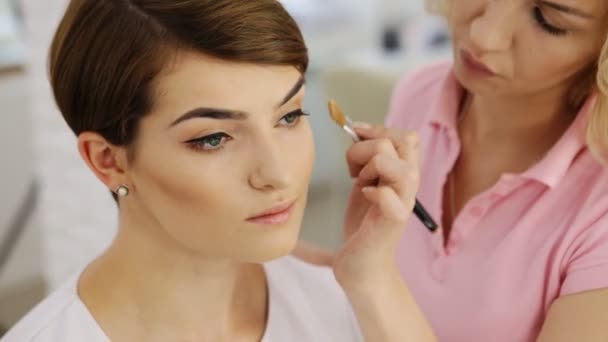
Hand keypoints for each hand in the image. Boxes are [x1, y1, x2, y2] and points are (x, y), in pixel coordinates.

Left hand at [333, 124, 419, 288]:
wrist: (363, 267)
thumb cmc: (364, 224)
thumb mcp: (366, 182)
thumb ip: (369, 159)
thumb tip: (359, 129)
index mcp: (404, 173)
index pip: (406, 136)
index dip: (379, 130)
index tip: (356, 139)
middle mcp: (409, 186)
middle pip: (402, 142)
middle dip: (367, 146)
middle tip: (354, 168)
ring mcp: (404, 203)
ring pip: (397, 164)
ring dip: (369, 167)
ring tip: (360, 183)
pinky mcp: (393, 222)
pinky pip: (387, 194)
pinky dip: (371, 191)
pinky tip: (364, 197)